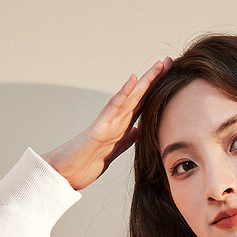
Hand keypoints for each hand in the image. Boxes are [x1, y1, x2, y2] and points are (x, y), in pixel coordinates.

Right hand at [40, 57, 172, 190]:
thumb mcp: (113, 153)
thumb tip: (138, 131)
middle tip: (169, 61)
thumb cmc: (84, 164)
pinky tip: (133, 80)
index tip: (171, 77)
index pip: (142, 105)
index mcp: (121, 126)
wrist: (65, 174)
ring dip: (145, 82)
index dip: (157, 91)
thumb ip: (126, 140)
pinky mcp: (99, 128)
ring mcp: (107, 122)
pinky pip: (113, 108)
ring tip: (158, 66)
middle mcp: (115, 120)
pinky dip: (123, 93)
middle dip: (154, 79)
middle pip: (139, 97)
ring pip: (130, 98)